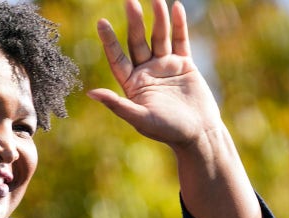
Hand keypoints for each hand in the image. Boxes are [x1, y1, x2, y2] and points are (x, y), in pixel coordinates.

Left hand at [88, 0, 221, 150]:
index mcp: (132, 84)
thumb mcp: (140, 118)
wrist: (198, 134)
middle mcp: (146, 72)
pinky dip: (178, 25)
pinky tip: (176, 8)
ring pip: (159, 37)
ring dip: (157, 19)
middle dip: (134, 22)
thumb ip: (117, 104)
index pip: (117, 58)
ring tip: (156, 0)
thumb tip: (90, 93)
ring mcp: (165, 66)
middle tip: (130, 1)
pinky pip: (180, 41)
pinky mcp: (184, 65)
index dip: (109, 41)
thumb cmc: (167, 131)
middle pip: (137, 42)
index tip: (101, 22)